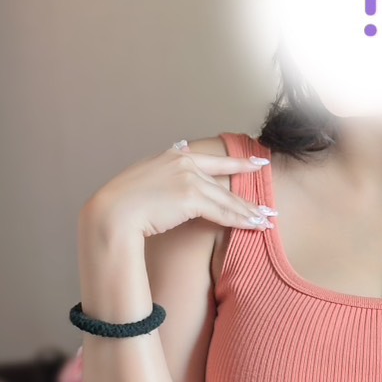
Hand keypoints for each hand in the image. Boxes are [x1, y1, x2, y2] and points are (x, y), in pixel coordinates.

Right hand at [83, 142, 276, 241]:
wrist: (113, 212)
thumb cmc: (122, 204)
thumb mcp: (144, 182)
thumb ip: (162, 179)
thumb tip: (171, 188)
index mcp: (172, 156)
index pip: (212, 160)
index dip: (237, 163)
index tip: (256, 163)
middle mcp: (183, 163)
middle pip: (224, 182)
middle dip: (248, 195)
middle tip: (268, 205)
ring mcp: (188, 178)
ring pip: (226, 199)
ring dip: (248, 212)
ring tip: (265, 222)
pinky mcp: (190, 196)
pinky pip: (222, 211)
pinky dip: (240, 220)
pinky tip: (254, 225)